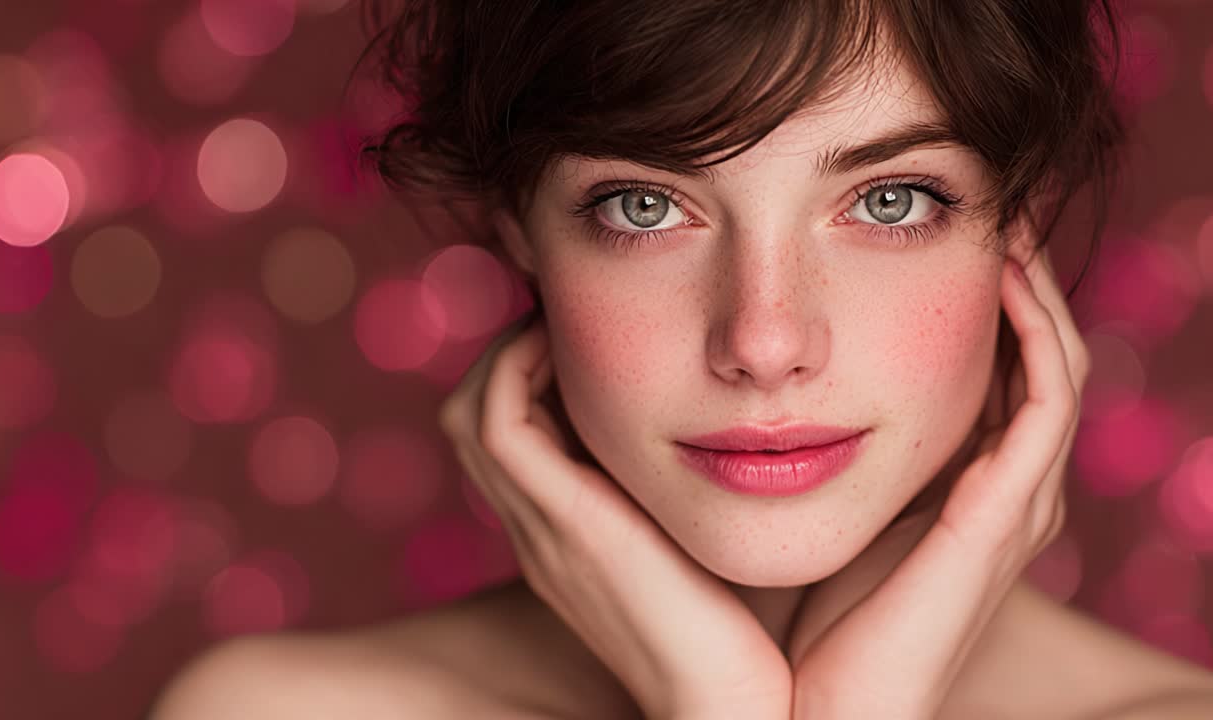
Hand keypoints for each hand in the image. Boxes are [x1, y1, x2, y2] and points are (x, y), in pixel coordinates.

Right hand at [439, 309, 792, 719]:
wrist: (727, 705)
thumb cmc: (741, 632)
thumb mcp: (702, 549)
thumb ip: (689, 500)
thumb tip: (734, 437)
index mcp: (567, 538)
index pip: (513, 439)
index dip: (533, 377)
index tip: (588, 337)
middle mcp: (539, 530)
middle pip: (473, 419)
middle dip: (512, 355)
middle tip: (568, 319)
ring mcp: (540, 528)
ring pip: (471, 413)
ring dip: (511, 355)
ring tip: (568, 327)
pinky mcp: (561, 523)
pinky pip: (497, 424)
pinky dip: (518, 370)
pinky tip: (577, 351)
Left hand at [784, 249, 1089, 718]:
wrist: (816, 710)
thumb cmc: (799, 617)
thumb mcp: (812, 507)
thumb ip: (813, 448)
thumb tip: (760, 376)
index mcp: (961, 490)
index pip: (992, 372)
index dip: (980, 301)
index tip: (938, 230)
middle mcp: (1002, 492)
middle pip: (1036, 357)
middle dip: (1017, 277)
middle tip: (988, 201)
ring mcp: (1014, 505)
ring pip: (1053, 365)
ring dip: (1035, 287)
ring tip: (1004, 216)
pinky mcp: (1004, 518)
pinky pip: (1045, 402)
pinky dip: (1035, 332)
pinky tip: (1003, 275)